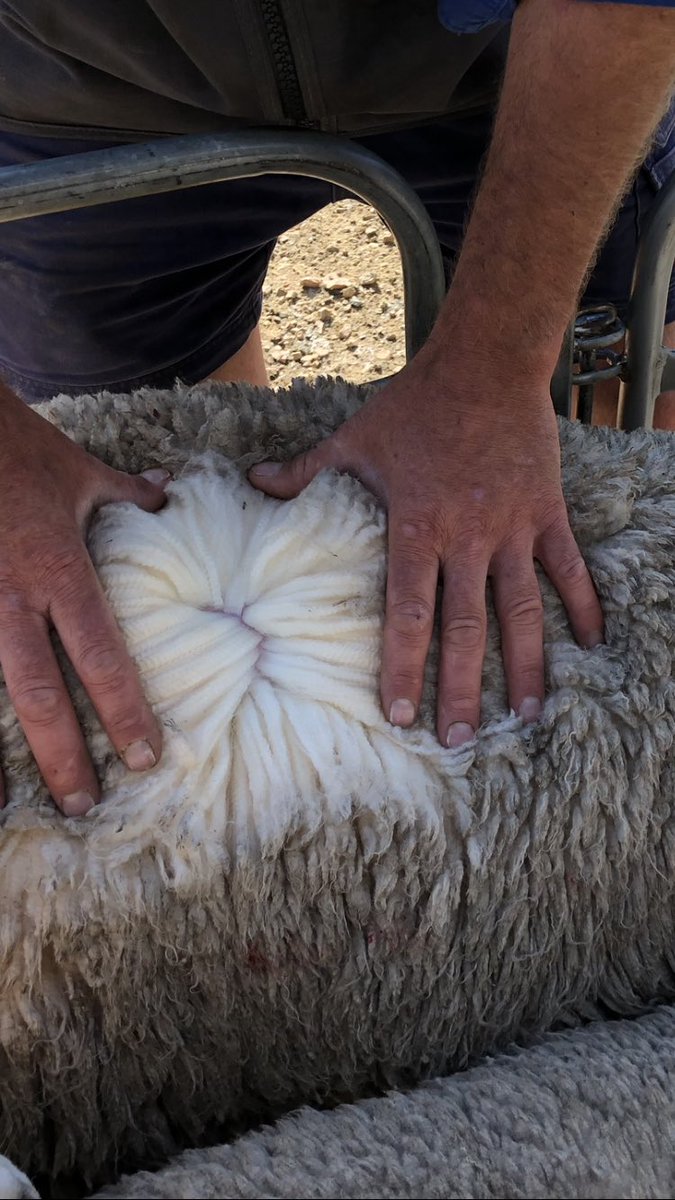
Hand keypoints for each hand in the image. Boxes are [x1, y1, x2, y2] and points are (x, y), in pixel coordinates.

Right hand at [0, 383, 167, 813]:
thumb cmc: (16, 445)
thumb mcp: (79, 469)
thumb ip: (126, 494)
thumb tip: (167, 494)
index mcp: (58, 570)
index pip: (101, 654)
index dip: (124, 710)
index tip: (144, 757)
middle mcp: (10, 598)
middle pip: (40, 692)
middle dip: (62, 755)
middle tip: (83, 806)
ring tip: (3, 807)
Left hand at [249, 345, 603, 745]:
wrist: (487, 362)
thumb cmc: (415, 405)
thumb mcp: (354, 438)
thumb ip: (305, 471)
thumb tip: (254, 483)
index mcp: (416, 527)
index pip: (407, 612)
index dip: (404, 667)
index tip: (400, 716)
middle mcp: (467, 538)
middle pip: (465, 627)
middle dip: (461, 687)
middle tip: (460, 740)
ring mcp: (512, 529)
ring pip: (522, 610)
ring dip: (525, 665)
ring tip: (526, 715)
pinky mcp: (546, 513)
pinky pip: (568, 568)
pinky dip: (583, 606)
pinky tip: (591, 645)